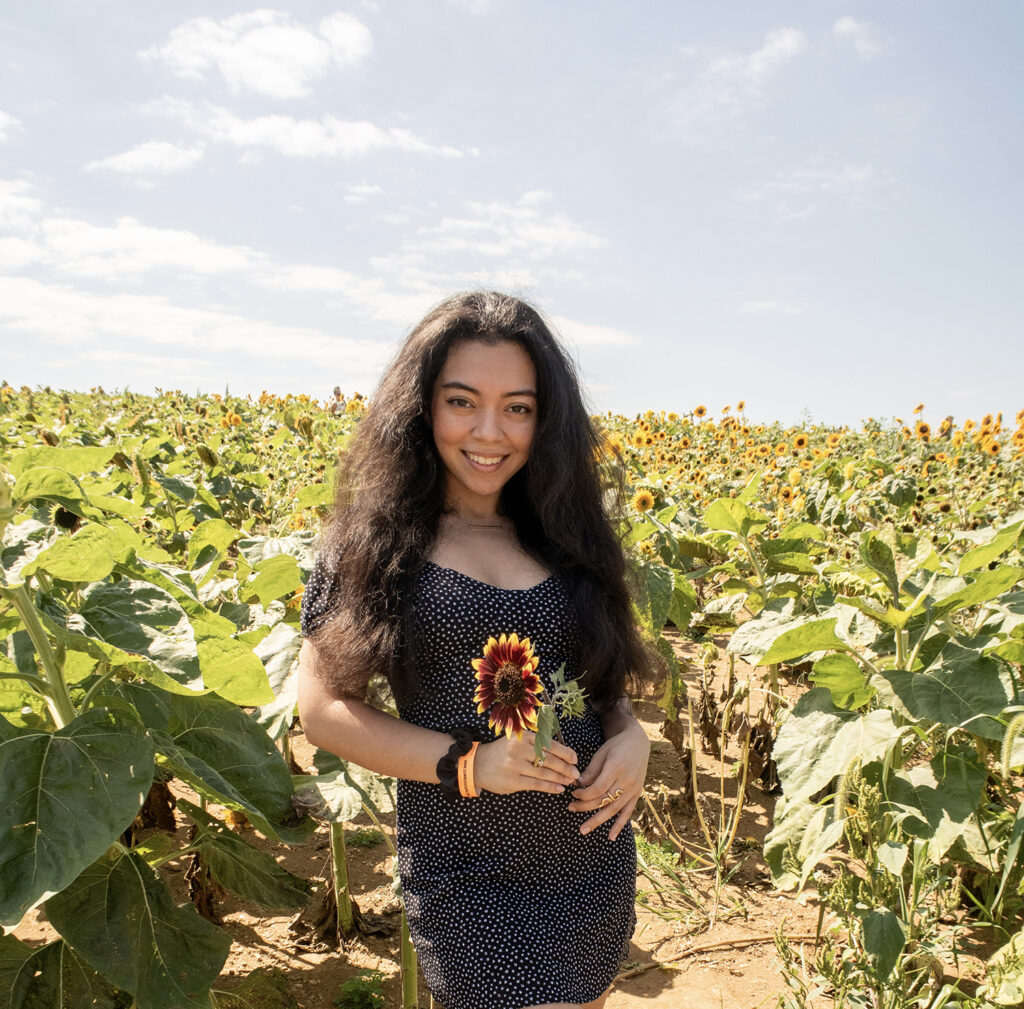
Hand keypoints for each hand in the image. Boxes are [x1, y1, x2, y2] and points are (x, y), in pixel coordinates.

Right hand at [473, 731, 579, 795]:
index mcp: (523, 737)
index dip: (565, 752)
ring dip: (560, 778)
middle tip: (576, 773)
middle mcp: (519, 748)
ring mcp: (515, 765)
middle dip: (565, 767)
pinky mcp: (513, 780)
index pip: (549, 744)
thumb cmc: (502, 753)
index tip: (575, 759)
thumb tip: (562, 755)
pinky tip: (559, 789)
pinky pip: (536, 784)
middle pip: (549, 758)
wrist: (478, 764)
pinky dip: (550, 787)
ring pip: (544, 773)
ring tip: (569, 782)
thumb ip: (536, 745)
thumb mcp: (517, 742)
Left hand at [568, 719, 648, 839]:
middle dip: (585, 806)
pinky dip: (619, 825)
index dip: (583, 794)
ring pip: (613, 809)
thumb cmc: (616, 746)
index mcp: (616, 768)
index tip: (573, 793)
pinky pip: (627, 812)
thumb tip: (579, 785)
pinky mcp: (636, 794)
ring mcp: (633, 789)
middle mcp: (626, 781)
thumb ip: (591, 771)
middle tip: (571, 808)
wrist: (638, 743)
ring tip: (583, 829)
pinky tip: (611, 837)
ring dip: (597, 820)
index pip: (597, 788)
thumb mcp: (601, 753)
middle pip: (603, 800)